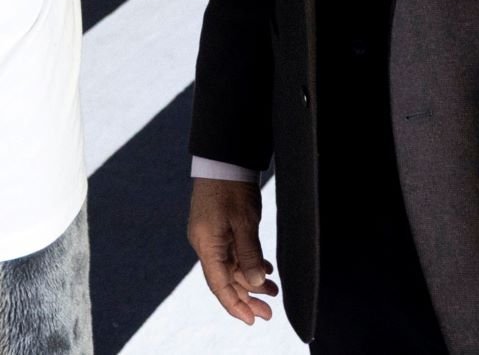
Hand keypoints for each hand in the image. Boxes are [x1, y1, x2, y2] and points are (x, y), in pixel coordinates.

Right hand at [188, 177, 276, 324]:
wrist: (222, 158)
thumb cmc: (232, 187)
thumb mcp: (244, 222)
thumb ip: (249, 254)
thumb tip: (256, 282)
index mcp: (207, 245)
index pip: (219, 284)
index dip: (235, 305)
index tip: (251, 320)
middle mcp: (205, 244)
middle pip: (225, 279)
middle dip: (247, 297)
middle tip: (268, 313)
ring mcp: (210, 236)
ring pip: (230, 267)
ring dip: (251, 280)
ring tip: (274, 291)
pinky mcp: (217, 228)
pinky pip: (231, 254)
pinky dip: (248, 264)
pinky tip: (265, 268)